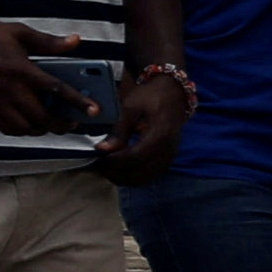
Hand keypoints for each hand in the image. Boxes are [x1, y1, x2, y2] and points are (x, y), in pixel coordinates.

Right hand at [0, 18, 81, 132]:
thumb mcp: (17, 33)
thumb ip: (48, 41)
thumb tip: (76, 42)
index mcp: (23, 70)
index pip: (58, 90)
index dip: (79, 103)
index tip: (94, 111)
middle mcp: (11, 89)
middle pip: (43, 117)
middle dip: (61, 124)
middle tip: (70, 122)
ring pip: (26, 127)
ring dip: (41, 129)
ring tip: (49, 124)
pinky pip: (7, 128)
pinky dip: (21, 131)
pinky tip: (27, 124)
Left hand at [96, 67, 193, 183]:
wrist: (172, 93)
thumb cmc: (150, 97)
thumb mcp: (131, 107)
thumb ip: (118, 130)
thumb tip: (103, 149)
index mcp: (160, 134)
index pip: (136, 156)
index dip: (116, 161)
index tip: (99, 158)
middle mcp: (168, 149)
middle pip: (141, 172)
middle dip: (118, 173)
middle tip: (99, 166)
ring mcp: (170, 155)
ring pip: (146, 178)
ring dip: (125, 177)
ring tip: (107, 168)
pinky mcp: (167, 158)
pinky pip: (150, 174)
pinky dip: (134, 176)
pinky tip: (119, 169)